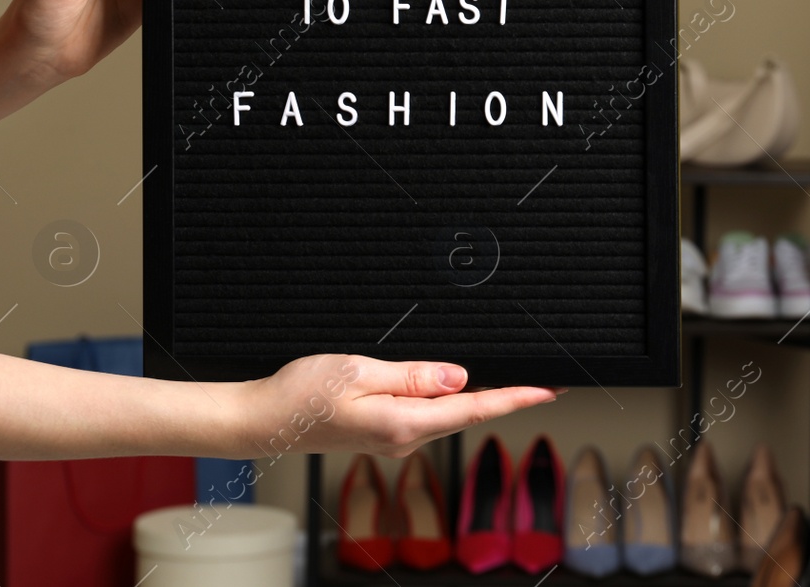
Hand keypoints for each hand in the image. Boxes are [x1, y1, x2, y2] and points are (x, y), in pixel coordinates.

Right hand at [233, 354, 558, 458]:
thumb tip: (461, 377)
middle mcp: (405, 438)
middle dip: (506, 395)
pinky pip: (428, 414)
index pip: (475, 409)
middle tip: (542, 377)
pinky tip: (458, 386)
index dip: (517, 398)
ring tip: (511, 378)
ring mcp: (395, 438)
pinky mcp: (384, 432)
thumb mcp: (360, 371)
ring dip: (480, 397)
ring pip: (450, 414)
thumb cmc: (300, 395)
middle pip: (468, 413)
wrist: (260, 420)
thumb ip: (414, 375)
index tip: (549, 389)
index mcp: (404, 424)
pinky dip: (451, 400)